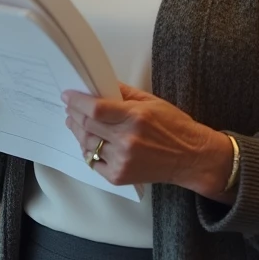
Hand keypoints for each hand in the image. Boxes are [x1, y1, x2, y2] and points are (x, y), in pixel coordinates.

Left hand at [63, 83, 234, 200]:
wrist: (191, 158)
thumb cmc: (174, 126)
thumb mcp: (151, 101)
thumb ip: (123, 92)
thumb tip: (99, 84)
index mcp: (135, 117)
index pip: (95, 109)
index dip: (76, 101)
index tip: (67, 95)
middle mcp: (127, 140)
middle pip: (87, 126)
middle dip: (74, 115)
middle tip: (69, 108)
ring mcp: (123, 160)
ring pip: (87, 144)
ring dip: (78, 132)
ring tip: (76, 124)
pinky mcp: (120, 176)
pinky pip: (93, 163)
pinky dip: (88, 151)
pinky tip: (89, 143)